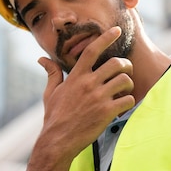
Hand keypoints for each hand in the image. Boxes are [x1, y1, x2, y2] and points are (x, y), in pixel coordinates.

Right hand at [27, 27, 134, 170]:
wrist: (57, 140)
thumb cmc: (54, 116)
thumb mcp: (51, 92)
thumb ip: (52, 73)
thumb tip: (41, 59)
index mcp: (75, 77)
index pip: (92, 50)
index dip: (105, 38)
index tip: (117, 30)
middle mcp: (88, 84)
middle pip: (116, 63)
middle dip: (125, 65)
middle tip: (125, 71)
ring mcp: (98, 98)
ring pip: (125, 80)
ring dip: (129, 84)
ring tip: (124, 91)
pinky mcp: (107, 112)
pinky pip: (128, 99)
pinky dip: (129, 102)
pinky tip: (122, 107)